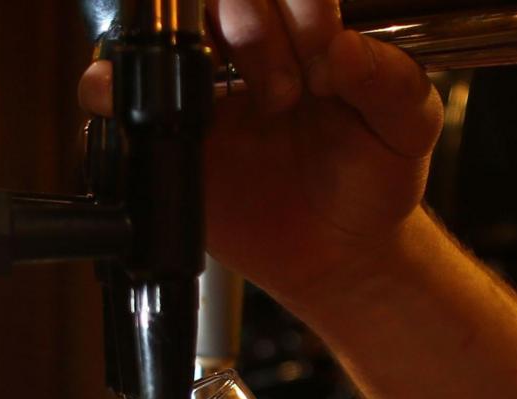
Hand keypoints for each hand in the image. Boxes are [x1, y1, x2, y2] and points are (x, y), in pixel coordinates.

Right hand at [78, 0, 443, 311]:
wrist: (340, 257)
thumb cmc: (374, 182)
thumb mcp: (408, 127)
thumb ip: (391, 81)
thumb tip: (343, 48)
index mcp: (308, 34)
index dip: (301, 8)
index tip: (324, 57)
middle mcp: (251, 52)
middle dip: (254, 29)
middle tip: (286, 92)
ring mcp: (204, 92)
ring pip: (163, 34)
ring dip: (186, 51)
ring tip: (226, 93)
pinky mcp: (169, 137)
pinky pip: (116, 98)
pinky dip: (109, 89)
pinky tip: (132, 96)